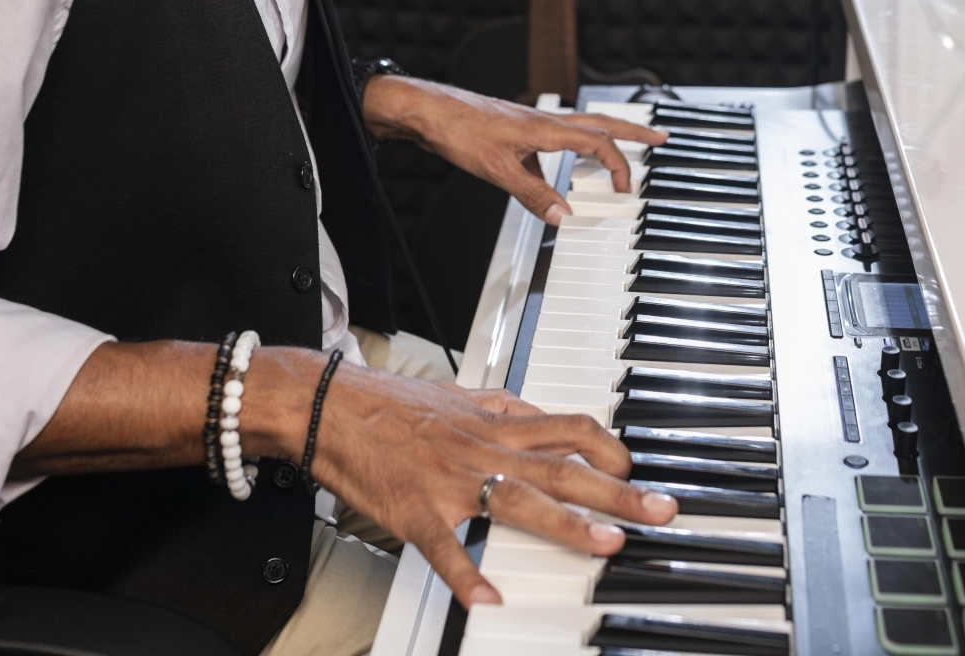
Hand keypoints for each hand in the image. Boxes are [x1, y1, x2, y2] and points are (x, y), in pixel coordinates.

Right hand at [243, 356, 677, 607]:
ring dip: (567, 523)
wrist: (330, 405)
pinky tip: (490, 598)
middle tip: (659, 510)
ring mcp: (450, 480)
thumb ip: (497, 403)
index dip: (608, 446)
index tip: (634, 467)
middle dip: (617, 489)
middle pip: (561, 466)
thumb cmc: (388, 403)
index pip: (565, 427)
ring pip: (519, 498)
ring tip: (607, 542)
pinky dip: (467, 573)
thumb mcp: (452, 392)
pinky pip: (445, 547)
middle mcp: (480, 447)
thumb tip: (534, 410)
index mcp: (490, 422)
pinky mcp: (415, 509)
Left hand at [362, 76, 667, 220]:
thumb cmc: (458, 130)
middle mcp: (543, 121)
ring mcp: (529, 122)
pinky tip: (559, 165)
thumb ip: (533, 195)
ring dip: (605, 135)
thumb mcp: (498, 170)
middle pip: (599, 123)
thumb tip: (565, 215)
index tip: (625, 189)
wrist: (427, 111)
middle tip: (661, 136)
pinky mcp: (515, 127)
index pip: (598, 142)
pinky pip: (555, 135)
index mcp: (545, 128)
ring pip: (579, 125)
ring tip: (621, 148)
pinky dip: (570, 147)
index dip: (618, 166)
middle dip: (633, 131)